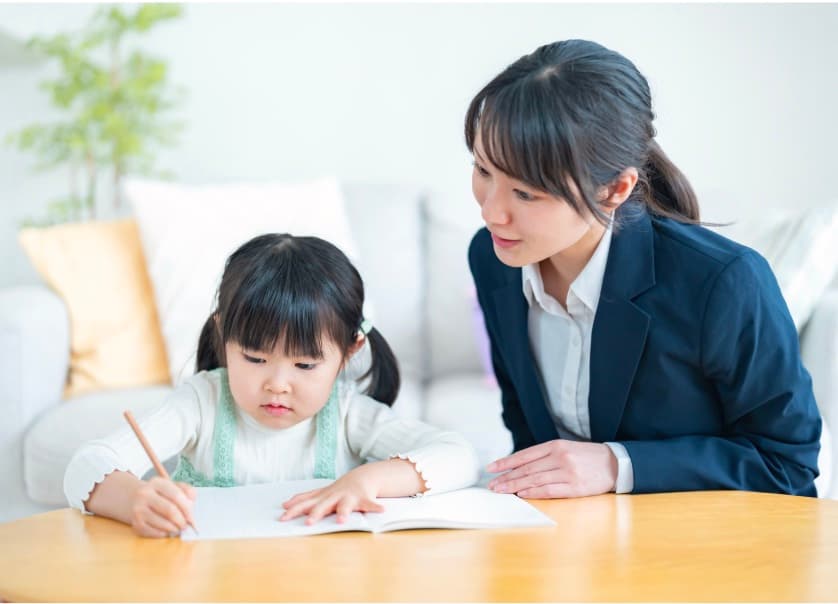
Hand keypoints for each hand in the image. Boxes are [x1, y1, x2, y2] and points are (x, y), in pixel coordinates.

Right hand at [129, 476, 196, 537]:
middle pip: (169, 510)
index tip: (192, 517)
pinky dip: (163, 533)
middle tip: (186, 526)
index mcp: (157, 483)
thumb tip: (192, 501)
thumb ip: (186, 490)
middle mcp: (145, 494)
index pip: (176, 495)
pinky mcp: (135, 523)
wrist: (134, 498)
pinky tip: (167, 531)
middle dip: (181, 520)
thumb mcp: (172, 487)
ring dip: (174, 528)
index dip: (187, 508)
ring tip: (178, 529)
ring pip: (162, 522)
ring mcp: (138, 509)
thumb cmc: (159, 494)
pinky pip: (153, 532)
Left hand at [280, 464, 384, 524]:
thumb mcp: (321, 493)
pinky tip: (381, 511)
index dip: (295, 509)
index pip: (306, 502)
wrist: (362, 476)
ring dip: (343, 512)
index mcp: (323, 497)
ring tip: (341, 520)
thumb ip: (305, 498)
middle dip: (316, 513)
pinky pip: (370, 504)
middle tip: (309, 523)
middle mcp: (334, 496)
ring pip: (345, 506)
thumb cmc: (338, 489)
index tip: (283, 517)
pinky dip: (375, 507)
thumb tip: (285, 504)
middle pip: (323, 505)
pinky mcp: (363, 499)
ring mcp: (349, 497)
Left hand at [487, 439, 617, 497]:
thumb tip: (519, 467)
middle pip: (527, 469)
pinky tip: (521, 494)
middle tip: (492, 485)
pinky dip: (533, 492)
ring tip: (501, 491)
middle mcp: (560, 457)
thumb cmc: (587, 457)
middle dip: (506, 477)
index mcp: (556, 446)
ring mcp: (568, 472)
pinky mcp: (575, 487)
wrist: (615, 464)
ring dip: (515, 486)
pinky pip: (550, 490)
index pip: (524, 455)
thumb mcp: (566, 449)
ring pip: (534, 479)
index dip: (506, 462)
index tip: (491, 468)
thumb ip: (545, 456)